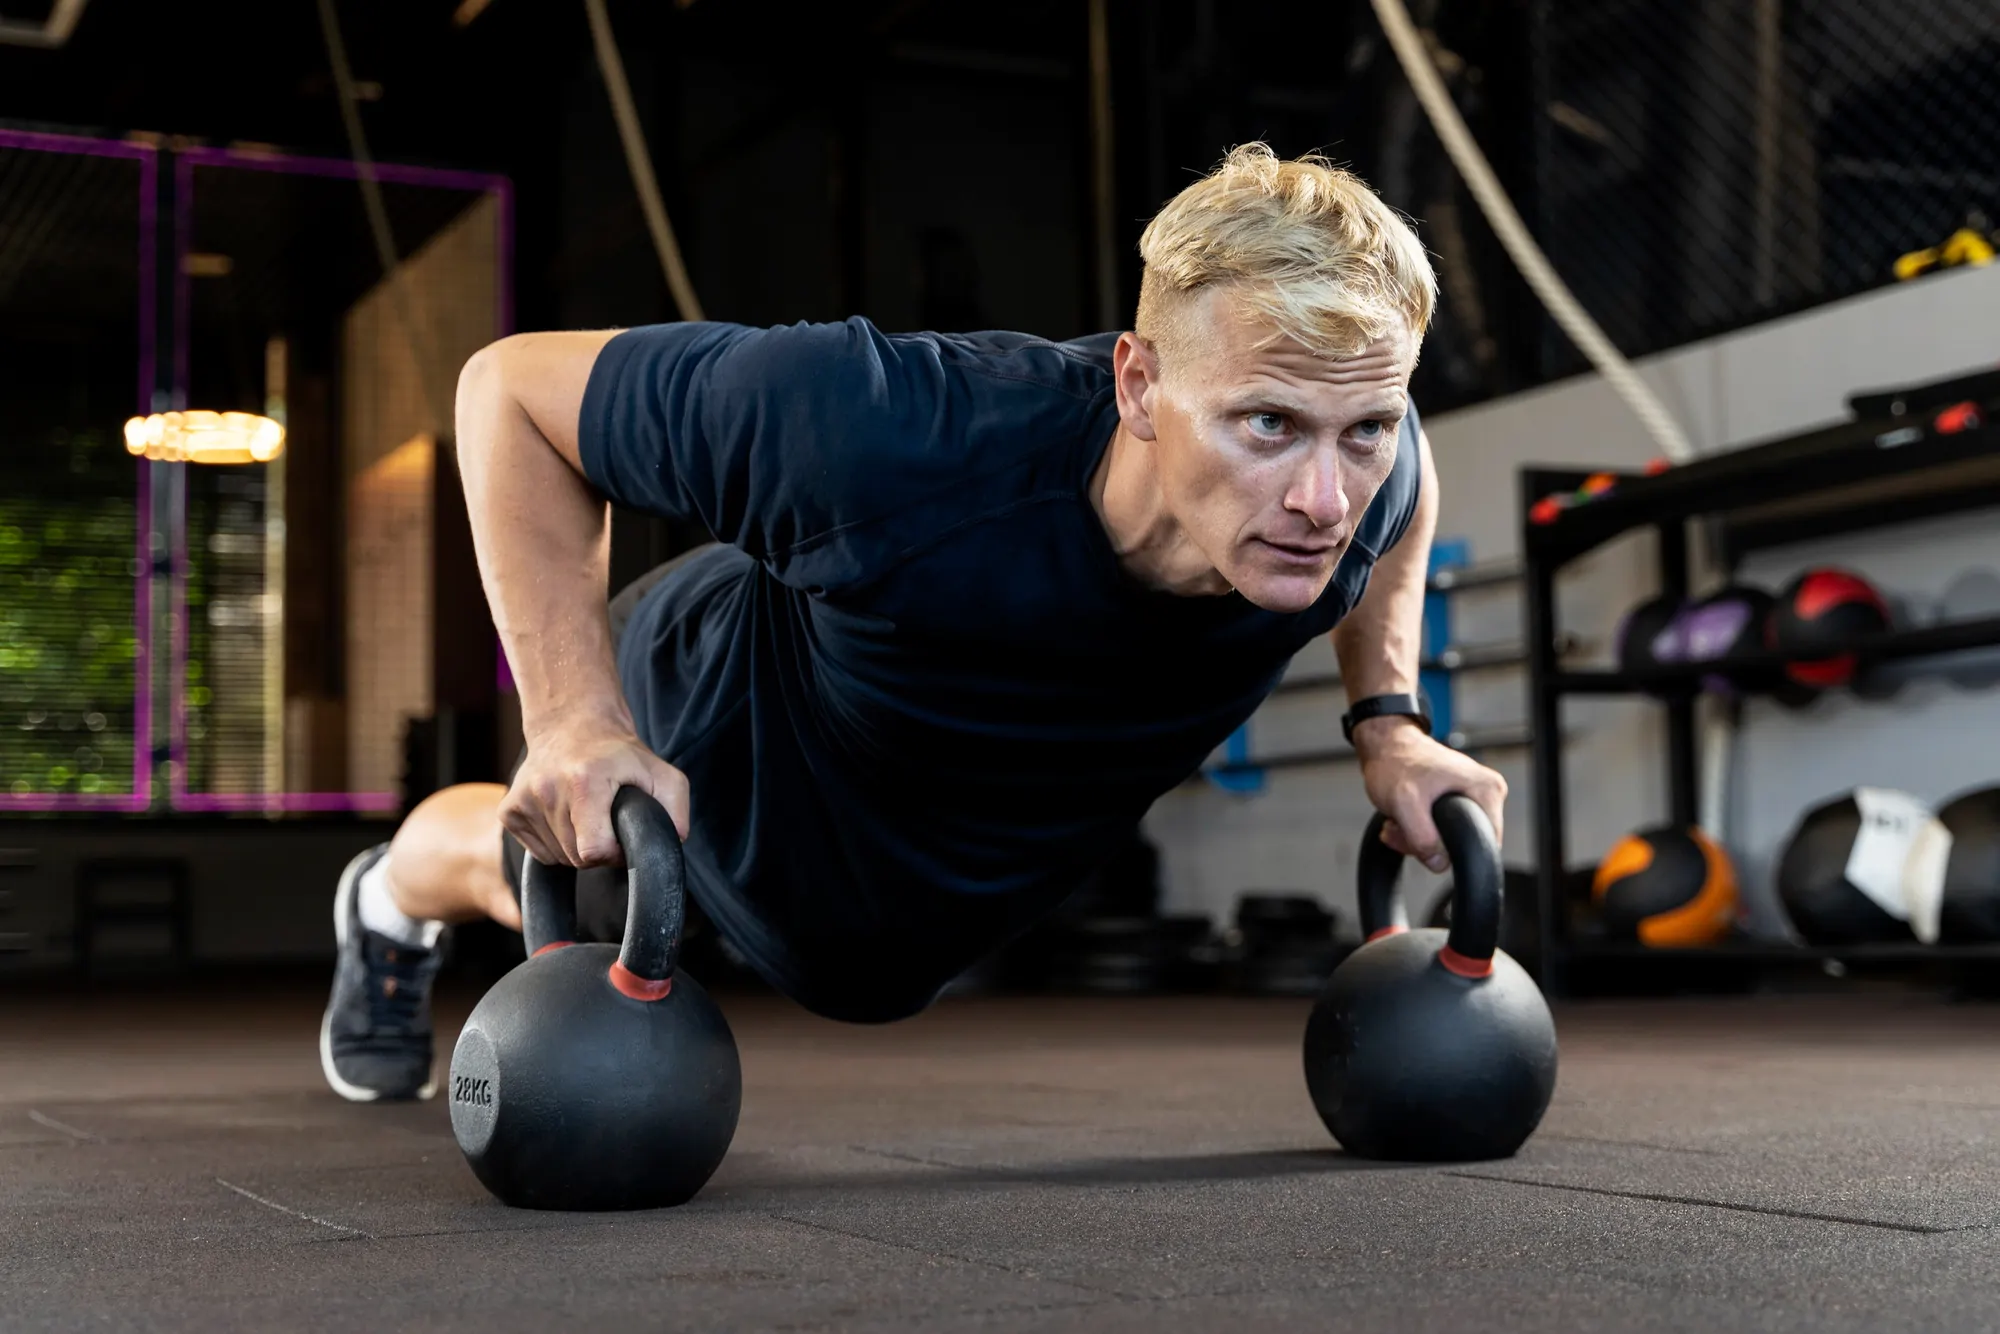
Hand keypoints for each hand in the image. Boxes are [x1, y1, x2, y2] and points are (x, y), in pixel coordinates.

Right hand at [501, 710, 690, 868]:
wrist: (573, 725)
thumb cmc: (620, 755)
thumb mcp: (662, 775)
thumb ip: (675, 813)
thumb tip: (670, 844)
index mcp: (585, 780)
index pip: (594, 851)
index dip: (614, 853)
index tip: (620, 835)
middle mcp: (547, 789)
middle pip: (577, 858)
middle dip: (598, 849)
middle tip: (606, 821)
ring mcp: (523, 800)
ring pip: (559, 858)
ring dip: (577, 846)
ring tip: (586, 814)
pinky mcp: (508, 811)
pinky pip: (540, 853)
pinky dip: (557, 844)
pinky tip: (566, 816)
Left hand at [1352, 716, 1506, 872]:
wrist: (1384, 745)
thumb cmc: (1397, 762)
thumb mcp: (1405, 802)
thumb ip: (1422, 837)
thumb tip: (1439, 863)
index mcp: (1487, 790)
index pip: (1482, 843)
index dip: (1449, 849)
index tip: (1422, 834)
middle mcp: (1486, 794)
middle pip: (1462, 844)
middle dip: (1426, 844)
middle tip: (1402, 827)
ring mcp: (1471, 798)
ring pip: (1447, 841)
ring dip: (1415, 839)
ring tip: (1397, 821)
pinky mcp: (1456, 803)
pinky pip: (1439, 832)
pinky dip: (1415, 832)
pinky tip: (1400, 820)